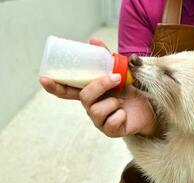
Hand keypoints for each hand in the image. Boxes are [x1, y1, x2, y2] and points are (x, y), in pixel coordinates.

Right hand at [39, 38, 157, 137]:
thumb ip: (108, 59)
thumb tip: (93, 40)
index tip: (44, 78)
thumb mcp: (121, 73)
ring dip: (114, 101)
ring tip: (122, 102)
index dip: (55, 86)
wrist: (149, 109)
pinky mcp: (110, 131)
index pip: (68, 91)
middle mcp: (91, 107)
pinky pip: (112, 122)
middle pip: (84, 97)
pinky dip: (122, 114)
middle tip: (116, 78)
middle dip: (100, 85)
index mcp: (91, 93)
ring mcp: (99, 121)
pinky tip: (125, 114)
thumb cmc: (132, 91)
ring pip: (97, 110)